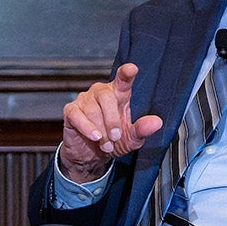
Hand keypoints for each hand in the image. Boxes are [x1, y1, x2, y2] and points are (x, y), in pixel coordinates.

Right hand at [60, 63, 162, 182]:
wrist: (90, 156)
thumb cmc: (112, 142)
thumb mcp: (131, 139)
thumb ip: (142, 130)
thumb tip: (156, 123)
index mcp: (118, 94)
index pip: (123, 79)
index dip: (126, 73)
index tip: (131, 69)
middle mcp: (100, 93)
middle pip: (106, 96)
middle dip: (112, 120)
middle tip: (116, 137)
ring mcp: (84, 100)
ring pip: (92, 110)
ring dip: (101, 131)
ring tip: (106, 145)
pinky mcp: (71, 110)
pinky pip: (77, 116)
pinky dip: (87, 128)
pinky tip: (94, 137)